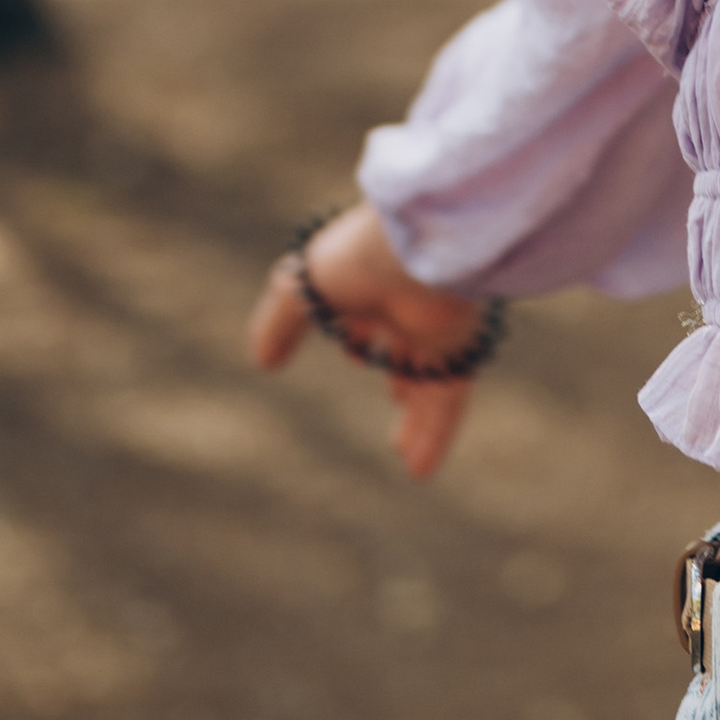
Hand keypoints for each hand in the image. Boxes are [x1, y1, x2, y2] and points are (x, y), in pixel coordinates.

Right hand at [248, 200, 488, 481]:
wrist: (413, 248)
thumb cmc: (355, 258)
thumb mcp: (301, 290)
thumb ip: (279, 322)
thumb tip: (262, 361)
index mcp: (372, 280)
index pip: (368, 313)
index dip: (359, 334)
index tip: (353, 351)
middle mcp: (407, 304)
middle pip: (405, 348)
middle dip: (400, 371)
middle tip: (395, 396)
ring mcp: (435, 327)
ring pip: (427, 383)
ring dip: (417, 420)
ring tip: (403, 453)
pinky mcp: (457, 348)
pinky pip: (447, 401)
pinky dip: (434, 436)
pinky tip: (418, 471)